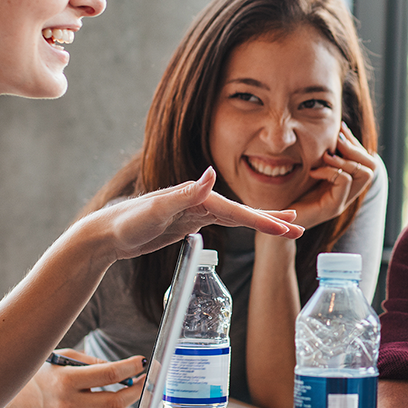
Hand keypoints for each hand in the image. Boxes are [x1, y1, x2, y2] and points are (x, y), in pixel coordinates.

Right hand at [0, 349, 144, 407]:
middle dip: (135, 389)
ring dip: (126, 401)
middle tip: (144, 378)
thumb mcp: (65, 357)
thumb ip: (94, 362)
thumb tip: (121, 369)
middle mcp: (68, 403)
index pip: (109, 375)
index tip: (142, 362)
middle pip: (114, 401)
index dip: (131, 368)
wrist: (17, 395)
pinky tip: (115, 399)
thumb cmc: (41, 371)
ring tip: (132, 386)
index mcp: (66, 380)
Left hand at [94, 168, 302, 260]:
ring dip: (261, 222)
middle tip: (300, 227)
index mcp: (197, 197)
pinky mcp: (188, 223)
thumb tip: (212, 174)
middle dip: (271, 220)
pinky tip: (250, 226)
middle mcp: (200, 201)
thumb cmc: (127, 221)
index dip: (264, 220)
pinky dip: (242, 225)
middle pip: (243, 213)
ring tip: (286, 227)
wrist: (107, 233)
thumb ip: (186, 193)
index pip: (237, 211)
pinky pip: (223, 224)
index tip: (288, 227)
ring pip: (236, 218)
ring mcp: (195, 212)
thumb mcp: (156, 209)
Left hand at [284, 123, 379, 231]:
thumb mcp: (308, 169)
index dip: (355, 143)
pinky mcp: (333, 207)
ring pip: (365, 174)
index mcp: (344, 184)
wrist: (277, 221)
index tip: (340, 130)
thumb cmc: (289, 194)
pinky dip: (331, 170)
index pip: (366, 160)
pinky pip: (344, 181)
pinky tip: (314, 171)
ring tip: (326, 156)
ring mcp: (342, 202)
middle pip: (372, 167)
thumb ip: (321, 156)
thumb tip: (332, 132)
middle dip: (356, 149)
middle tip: (336, 141)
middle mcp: (348, 194)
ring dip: (346, 159)